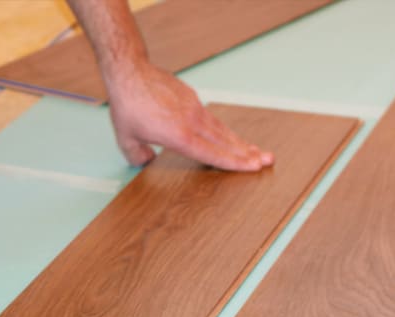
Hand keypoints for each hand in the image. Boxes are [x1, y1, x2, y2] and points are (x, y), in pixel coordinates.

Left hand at [105, 63, 274, 170]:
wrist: (130, 71)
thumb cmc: (127, 105)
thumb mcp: (126, 139)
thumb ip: (137, 156)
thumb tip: (146, 161)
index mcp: (178, 136)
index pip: (211, 154)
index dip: (233, 162)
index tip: (252, 167)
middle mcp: (192, 122)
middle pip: (225, 141)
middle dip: (248, 153)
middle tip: (269, 160)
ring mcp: (194, 108)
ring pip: (222, 129)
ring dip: (240, 142)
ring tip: (258, 151)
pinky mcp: (193, 98)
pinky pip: (212, 119)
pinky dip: (224, 131)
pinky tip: (231, 138)